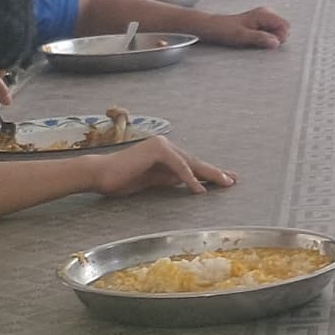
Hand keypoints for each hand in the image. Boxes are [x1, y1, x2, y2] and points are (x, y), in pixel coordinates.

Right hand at [87, 135, 235, 196]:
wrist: (101, 175)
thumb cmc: (123, 179)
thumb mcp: (153, 180)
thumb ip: (170, 178)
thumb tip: (189, 182)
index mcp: (165, 153)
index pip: (191, 164)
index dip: (208, 173)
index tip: (225, 180)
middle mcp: (165, 145)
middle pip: (195, 162)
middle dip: (215, 172)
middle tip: (233, 180)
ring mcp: (162, 145)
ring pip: (191, 162)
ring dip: (209, 174)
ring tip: (225, 183)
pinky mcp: (157, 150)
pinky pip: (178, 166)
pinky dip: (190, 178)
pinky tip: (199, 189)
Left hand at [203, 7, 289, 48]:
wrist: (213, 27)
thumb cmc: (224, 29)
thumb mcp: (242, 36)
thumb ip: (260, 38)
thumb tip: (275, 42)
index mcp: (263, 14)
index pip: (285, 25)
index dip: (280, 37)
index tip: (269, 42)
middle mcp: (265, 13)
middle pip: (282, 28)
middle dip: (275, 38)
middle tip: (260, 41)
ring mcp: (263, 18)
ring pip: (277, 30)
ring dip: (269, 38)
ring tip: (255, 39)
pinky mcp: (259, 23)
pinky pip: (270, 31)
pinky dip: (265, 37)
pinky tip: (254, 39)